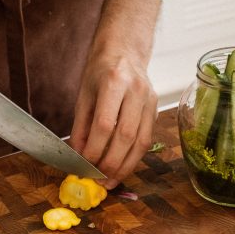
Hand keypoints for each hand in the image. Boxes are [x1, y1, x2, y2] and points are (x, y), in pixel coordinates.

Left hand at [70, 54, 157, 188]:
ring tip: (111, 181)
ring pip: (141, 142)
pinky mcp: (156, 110)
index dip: (95, 148)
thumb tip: (78, 156)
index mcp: (114, 82)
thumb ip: (81, 126)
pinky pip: (147, 139)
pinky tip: (122, 168)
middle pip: (126, 135)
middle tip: (98, 179)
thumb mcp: (84, 95)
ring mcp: (150, 100)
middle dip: (111, 162)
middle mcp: (137, 91)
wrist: (125, 52)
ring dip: (126, 166)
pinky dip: (134, 158)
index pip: (105, 123)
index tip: (84, 164)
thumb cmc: (100, 72)